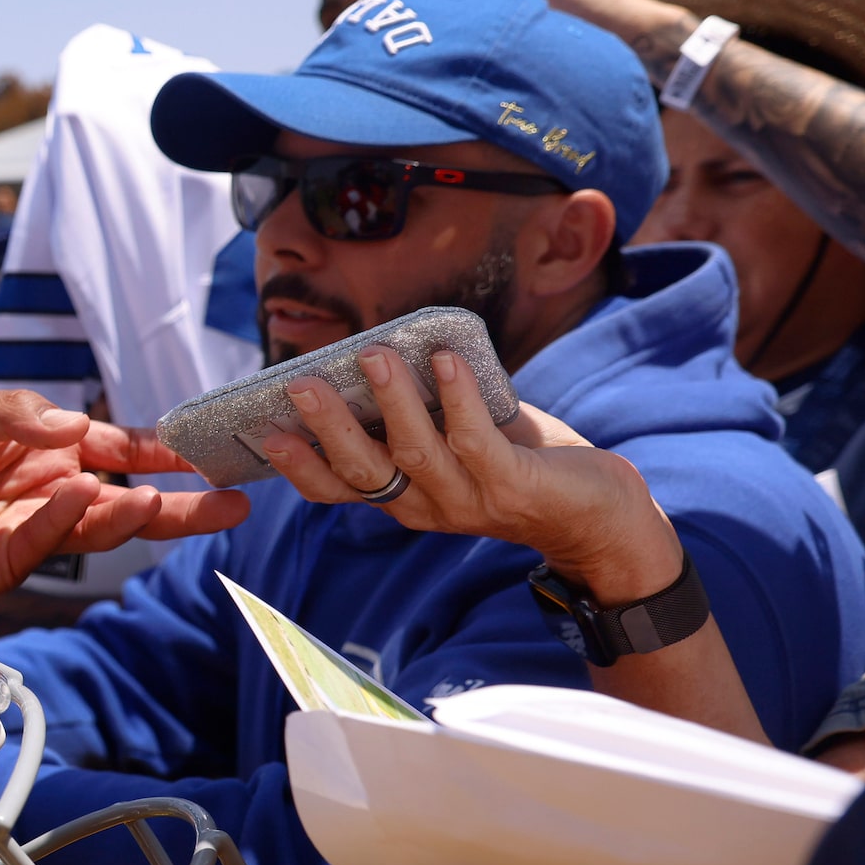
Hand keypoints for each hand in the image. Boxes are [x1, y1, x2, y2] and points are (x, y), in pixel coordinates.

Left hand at [0, 390, 249, 607]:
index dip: (158, 450)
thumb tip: (76, 423)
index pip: (114, 447)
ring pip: (97, 525)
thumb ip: (14, 414)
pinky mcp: (3, 565)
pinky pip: (43, 540)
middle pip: (125, 496)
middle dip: (179, 501)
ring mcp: (29, 529)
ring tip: (164, 502)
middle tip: (233, 501)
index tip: (204, 451)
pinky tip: (84, 499)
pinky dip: (65, 521)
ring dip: (133, 513)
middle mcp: (46, 489)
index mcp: (43, 447)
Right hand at [258, 347, 681, 603]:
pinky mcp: (513, 486)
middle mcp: (426, 506)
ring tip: (372, 354)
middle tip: (299, 383)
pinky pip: (476, 440)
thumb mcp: (459, 440)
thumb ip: (423, 411)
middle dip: (327, 427)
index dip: (298, 465)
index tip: (263, 431)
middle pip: (364, 470)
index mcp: (404, 498)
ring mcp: (468, 500)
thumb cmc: (523, 463)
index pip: (338, 488)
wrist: (601, 513)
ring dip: (391, 401)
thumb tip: (381, 351)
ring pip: (414, 452)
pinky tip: (444, 360)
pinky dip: (457, 398)